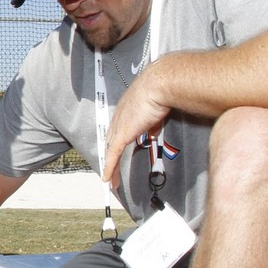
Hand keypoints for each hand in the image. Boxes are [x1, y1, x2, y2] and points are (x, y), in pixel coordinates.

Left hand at [102, 59, 173, 187]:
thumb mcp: (155, 111)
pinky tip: (108, 179)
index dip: (114, 145)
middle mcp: (118, 119)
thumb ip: (151, 124)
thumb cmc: (160, 92)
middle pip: (110, 143)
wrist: (158, 85)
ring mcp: (119, 126)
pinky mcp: (122, 133)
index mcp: (125, 112)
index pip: (116, 132)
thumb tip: (152, 132)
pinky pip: (113, 155)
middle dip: (109, 159)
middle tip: (109, 172)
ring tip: (110, 181)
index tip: (114, 155)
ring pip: (110, 152)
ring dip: (110, 168)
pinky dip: (110, 168)